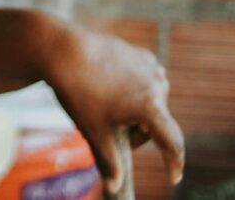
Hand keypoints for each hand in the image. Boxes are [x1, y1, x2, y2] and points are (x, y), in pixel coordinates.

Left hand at [40, 20, 184, 194]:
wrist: (60, 50)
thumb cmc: (78, 91)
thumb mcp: (92, 130)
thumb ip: (108, 161)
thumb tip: (114, 186)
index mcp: (150, 107)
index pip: (172, 143)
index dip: (174, 164)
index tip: (172, 178)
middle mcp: (157, 85)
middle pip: (156, 123)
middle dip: (138, 133)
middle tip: (110, 133)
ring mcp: (149, 67)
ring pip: (150, 101)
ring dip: (136, 112)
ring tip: (107, 109)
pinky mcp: (138, 54)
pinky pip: (143, 81)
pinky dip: (133, 92)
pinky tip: (110, 89)